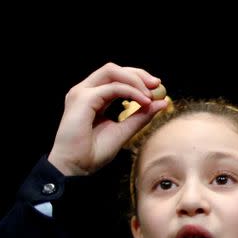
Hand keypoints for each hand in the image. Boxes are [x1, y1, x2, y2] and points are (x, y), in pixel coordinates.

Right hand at [48, 62, 168, 175]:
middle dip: (139, 74)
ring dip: (135, 80)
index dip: (138, 78)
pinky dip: (131, 91)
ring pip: (111, 71)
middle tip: (157, 85)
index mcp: (93, 98)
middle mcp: (85, 92)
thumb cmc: (93, 153)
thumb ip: (141, 116)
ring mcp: (81, 93)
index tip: (157, 87)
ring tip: (150, 95)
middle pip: (114, 69)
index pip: (116, 78)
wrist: (76, 168)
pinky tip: (143, 101)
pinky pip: (112, 88)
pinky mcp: (82, 99)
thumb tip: (161, 102)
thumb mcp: (124, 131)